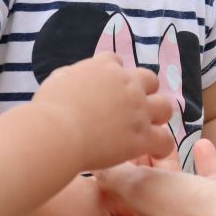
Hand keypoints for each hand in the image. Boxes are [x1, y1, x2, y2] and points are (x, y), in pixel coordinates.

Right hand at [34, 52, 173, 170]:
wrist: (58, 132)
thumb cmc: (51, 107)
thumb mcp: (59, 78)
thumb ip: (73, 75)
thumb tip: (75, 79)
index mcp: (105, 67)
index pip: (116, 62)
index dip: (113, 76)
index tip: (106, 89)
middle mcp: (127, 84)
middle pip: (149, 80)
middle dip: (144, 91)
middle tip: (132, 108)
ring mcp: (138, 110)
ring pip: (165, 107)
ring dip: (157, 116)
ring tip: (148, 129)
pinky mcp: (142, 136)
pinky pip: (164, 140)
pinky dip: (161, 146)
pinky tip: (154, 153)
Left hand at [100, 144, 215, 215]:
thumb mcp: (144, 189)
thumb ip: (118, 178)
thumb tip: (100, 171)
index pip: (118, 215)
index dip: (118, 181)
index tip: (121, 153)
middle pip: (150, 208)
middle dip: (148, 172)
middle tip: (145, 142)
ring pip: (181, 204)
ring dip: (176, 171)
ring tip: (171, 141)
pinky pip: (211, 204)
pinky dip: (205, 175)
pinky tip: (204, 147)